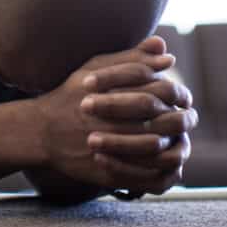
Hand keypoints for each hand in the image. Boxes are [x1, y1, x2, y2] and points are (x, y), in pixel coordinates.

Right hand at [34, 36, 188, 194]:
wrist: (40, 130)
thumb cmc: (70, 95)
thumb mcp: (95, 68)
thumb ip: (131, 59)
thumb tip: (166, 51)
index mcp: (110, 92)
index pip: (159, 90)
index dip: (176, 93)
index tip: (181, 97)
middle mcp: (109, 120)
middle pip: (161, 119)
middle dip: (180, 120)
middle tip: (186, 119)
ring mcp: (107, 147)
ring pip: (155, 147)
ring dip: (173, 144)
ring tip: (179, 140)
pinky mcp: (105, 171)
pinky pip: (143, 174)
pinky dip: (159, 168)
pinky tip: (163, 160)